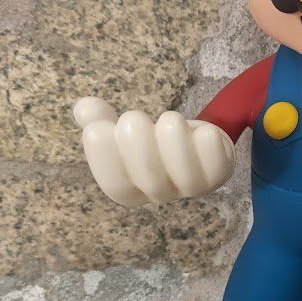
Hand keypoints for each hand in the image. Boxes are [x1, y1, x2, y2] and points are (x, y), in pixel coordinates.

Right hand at [73, 97, 234, 206]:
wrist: (197, 145)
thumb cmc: (154, 140)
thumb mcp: (124, 129)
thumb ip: (99, 118)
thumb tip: (83, 107)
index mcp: (133, 188)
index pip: (115, 185)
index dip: (104, 159)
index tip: (97, 128)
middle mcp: (163, 193)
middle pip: (150, 181)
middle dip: (138, 145)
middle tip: (133, 117)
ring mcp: (193, 187)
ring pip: (187, 178)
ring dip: (176, 143)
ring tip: (170, 118)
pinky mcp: (218, 175)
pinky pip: (217, 168)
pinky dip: (210, 147)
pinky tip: (204, 130)